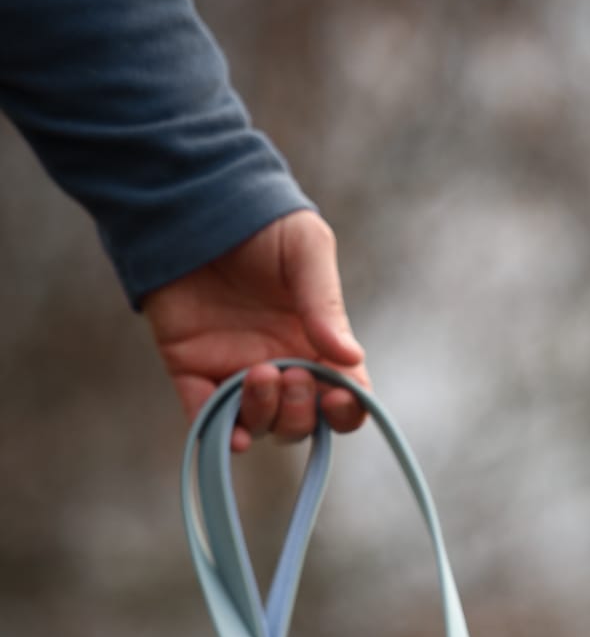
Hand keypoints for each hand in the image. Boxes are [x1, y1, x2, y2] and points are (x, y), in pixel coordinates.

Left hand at [142, 210, 369, 453]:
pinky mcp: (192, 369)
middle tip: (290, 374)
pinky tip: (234, 437)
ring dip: (266, 414)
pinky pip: (207, 419)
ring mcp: (235, 370)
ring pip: (259, 424)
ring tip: (260, 373)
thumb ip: (325, 303)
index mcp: (315, 343)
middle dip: (301, 411)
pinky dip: (220, 436)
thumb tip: (350, 357)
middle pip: (300, 421)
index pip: (342, 396)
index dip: (346, 410)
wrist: (193, 199)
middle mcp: (279, 364)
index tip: (340, 398)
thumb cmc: (260, 223)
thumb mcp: (306, 251)